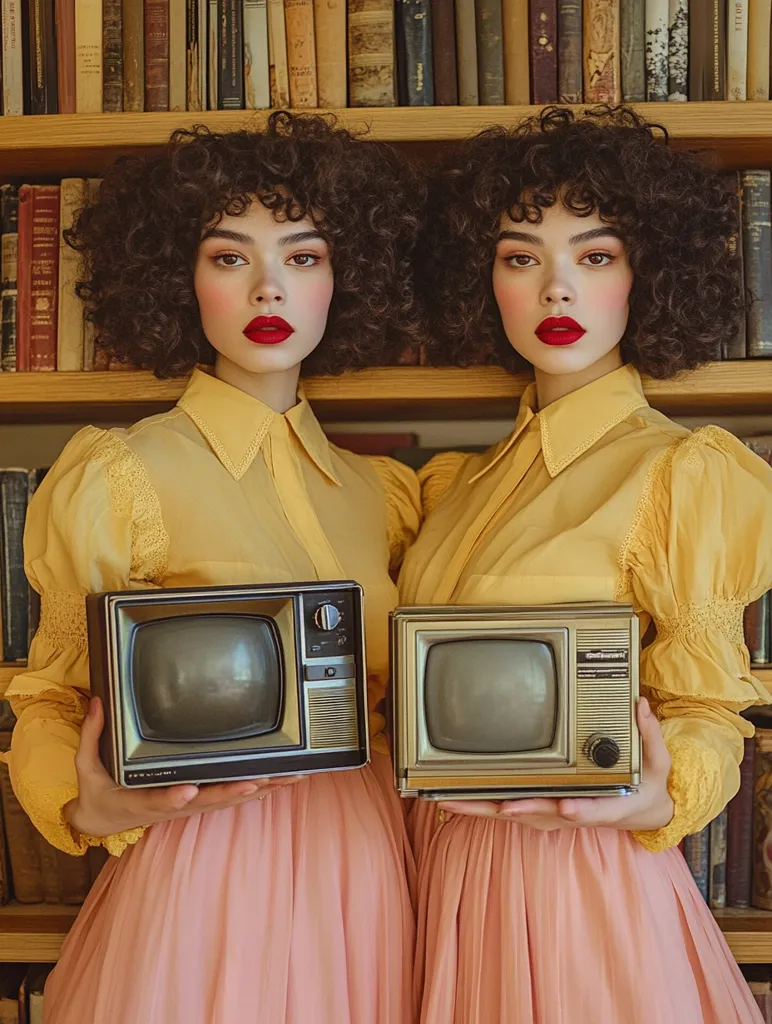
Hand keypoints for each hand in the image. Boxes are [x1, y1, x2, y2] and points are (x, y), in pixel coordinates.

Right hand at [64, 697, 302, 837]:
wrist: (102, 822)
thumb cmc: (98, 794)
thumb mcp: (86, 766)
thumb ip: (91, 735)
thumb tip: (97, 702)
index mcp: (138, 800)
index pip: (157, 799)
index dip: (174, 797)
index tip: (188, 790)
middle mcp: (169, 806)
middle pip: (205, 801)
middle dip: (233, 792)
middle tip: (258, 781)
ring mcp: (186, 806)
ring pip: (225, 801)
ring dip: (255, 791)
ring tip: (284, 779)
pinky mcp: (196, 802)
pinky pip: (229, 797)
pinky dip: (254, 791)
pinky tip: (278, 781)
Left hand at [436, 697, 673, 831]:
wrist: (641, 811)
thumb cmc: (646, 787)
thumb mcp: (657, 762)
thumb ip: (649, 735)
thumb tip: (639, 705)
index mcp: (606, 804)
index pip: (591, 808)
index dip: (578, 809)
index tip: (565, 807)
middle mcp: (573, 812)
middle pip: (538, 813)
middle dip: (511, 809)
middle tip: (488, 802)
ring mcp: (553, 813)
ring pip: (513, 814)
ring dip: (483, 809)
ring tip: (450, 799)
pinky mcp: (539, 808)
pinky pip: (506, 808)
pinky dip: (481, 804)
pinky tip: (453, 796)